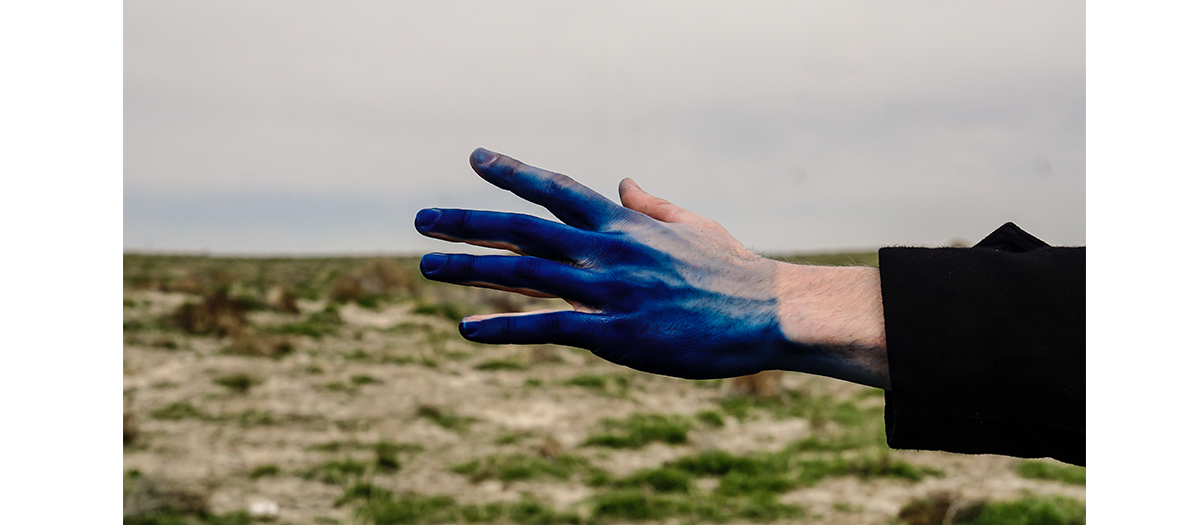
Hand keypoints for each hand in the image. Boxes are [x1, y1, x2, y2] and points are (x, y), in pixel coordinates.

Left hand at [415, 148, 887, 385]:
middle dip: (468, 222)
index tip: (476, 158)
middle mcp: (607, 249)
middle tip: (421, 219)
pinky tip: (466, 330)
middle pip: (523, 228)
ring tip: (427, 265)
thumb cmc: (732, 270)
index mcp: (623, 223)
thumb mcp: (690, 223)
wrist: (766, 313)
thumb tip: (622, 180)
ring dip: (470, 269)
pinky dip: (504, 327)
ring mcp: (607, 289)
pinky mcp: (614, 332)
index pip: (556, 188)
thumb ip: (649, 203)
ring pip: (524, 273)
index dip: (513, 172)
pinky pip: (548, 327)